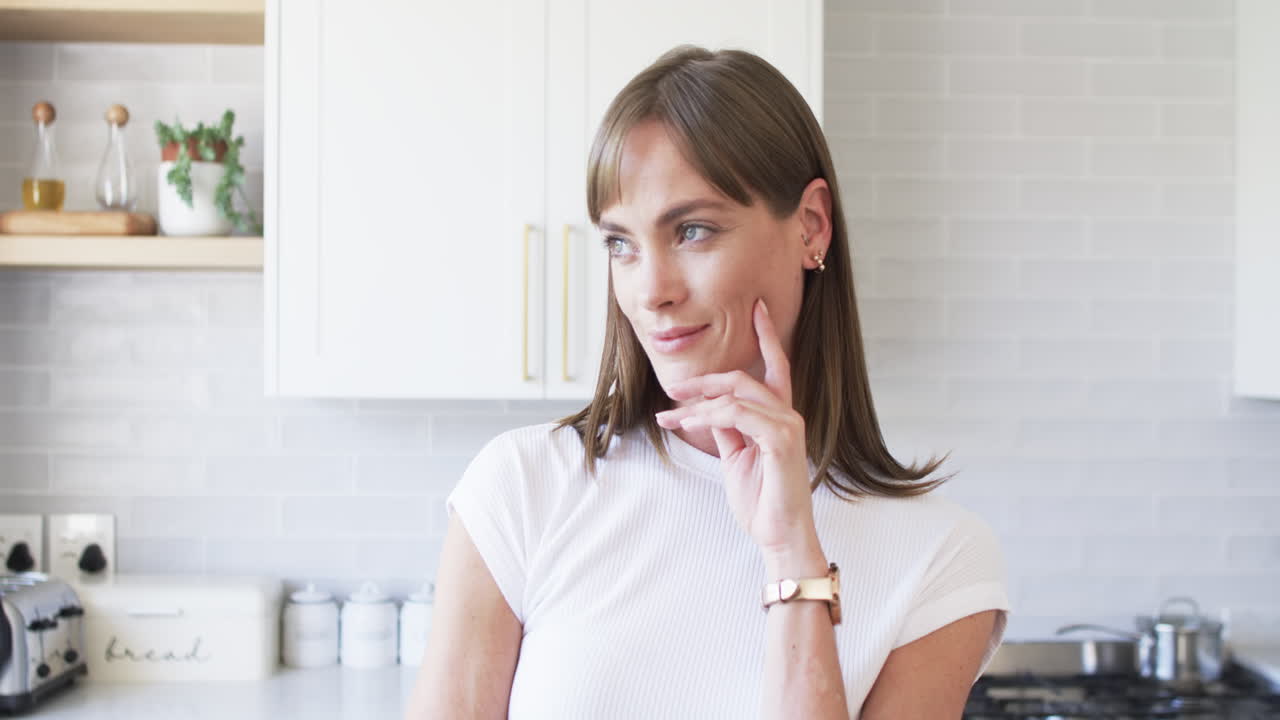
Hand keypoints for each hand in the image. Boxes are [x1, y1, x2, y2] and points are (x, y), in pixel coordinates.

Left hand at [655, 298, 820, 563]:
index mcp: (779, 417)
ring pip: (735, 396)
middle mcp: (788, 415)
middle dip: (703, 381)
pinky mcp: (781, 440)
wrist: (778, 535)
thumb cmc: (761, 501)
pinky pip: (738, 415)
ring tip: (670, 417)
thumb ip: (727, 430)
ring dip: (697, 405)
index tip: (757, 308)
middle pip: (743, 378)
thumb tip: (708, 411)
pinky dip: (709, 417)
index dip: (767, 336)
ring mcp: (787, 426)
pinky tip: (689, 424)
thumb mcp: (736, 458)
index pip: (776, 367)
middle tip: (671, 389)